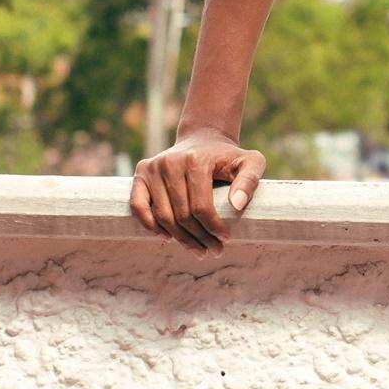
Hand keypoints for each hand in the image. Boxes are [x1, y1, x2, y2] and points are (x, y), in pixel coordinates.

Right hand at [129, 127, 265, 256]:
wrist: (204, 139)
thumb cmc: (229, 156)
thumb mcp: (250, 162)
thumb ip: (249, 180)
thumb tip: (237, 205)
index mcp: (195, 160)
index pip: (201, 206)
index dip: (213, 227)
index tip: (225, 238)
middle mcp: (170, 163)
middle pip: (181, 215)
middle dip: (199, 238)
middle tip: (214, 250)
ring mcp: (153, 168)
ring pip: (162, 216)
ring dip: (180, 238)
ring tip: (198, 250)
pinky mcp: (141, 173)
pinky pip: (138, 206)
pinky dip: (150, 225)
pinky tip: (168, 237)